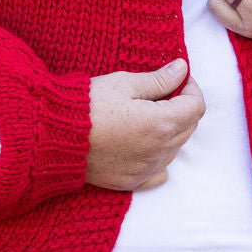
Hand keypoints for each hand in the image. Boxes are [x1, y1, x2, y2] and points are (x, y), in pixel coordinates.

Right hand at [86, 59, 205, 191]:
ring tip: (150, 113)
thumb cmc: (87, 105)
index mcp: (160, 124)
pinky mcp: (131, 182)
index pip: (196, 107)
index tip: (180, 78)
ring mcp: (146, 170)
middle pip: (189, 128)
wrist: (55, 137)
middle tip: (165, 92)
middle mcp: (158, 151)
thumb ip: (158, 80)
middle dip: (183, 107)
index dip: (192, 88)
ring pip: (175, 149)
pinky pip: (159, 172)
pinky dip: (159, 157)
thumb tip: (182, 69)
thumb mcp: (124, 84)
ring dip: (172, 130)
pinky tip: (145, 143)